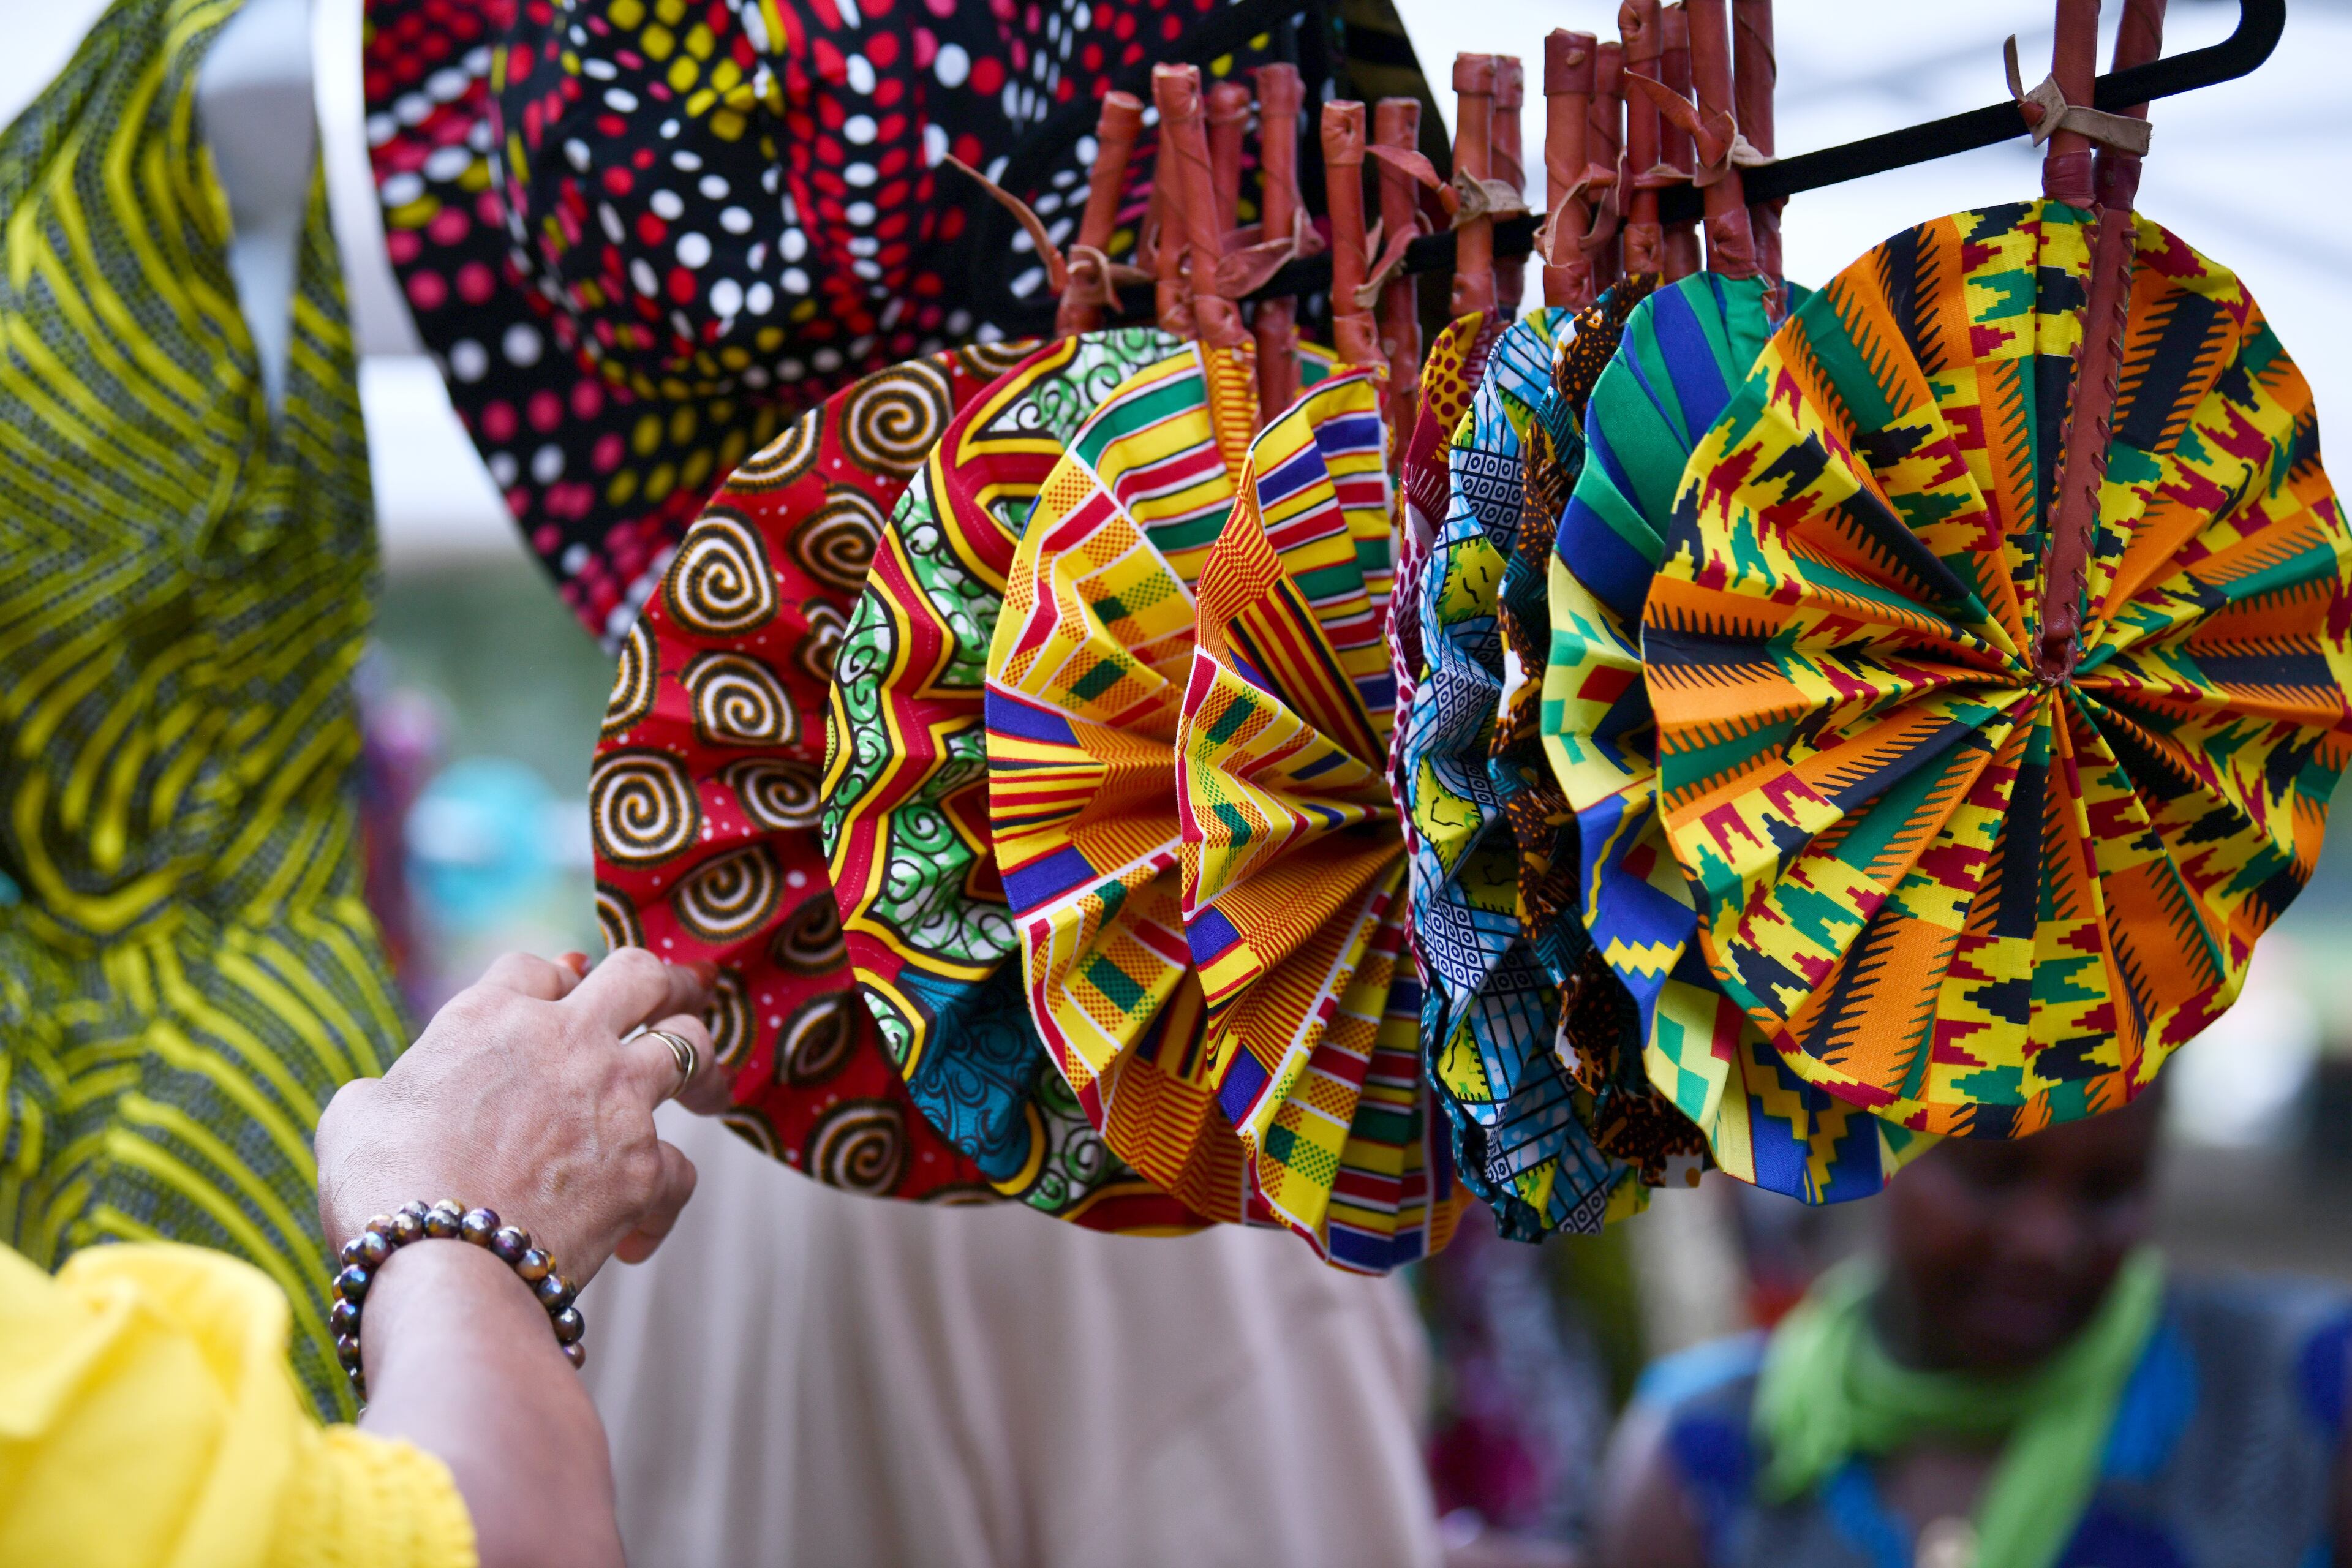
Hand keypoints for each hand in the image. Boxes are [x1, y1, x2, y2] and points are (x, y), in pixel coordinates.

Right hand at [316, 948, 725, 1282]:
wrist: (440, 1264)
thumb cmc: (383, 1191)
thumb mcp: (356, 1117)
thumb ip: (387, 1090)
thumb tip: (387, 1100)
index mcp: (491, 1016)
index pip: (538, 968)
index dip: (552, 981)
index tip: (563, 995)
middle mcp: (567, 1042)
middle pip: (642, 976)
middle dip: (667, 982)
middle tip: (684, 993)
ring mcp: (617, 1101)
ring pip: (691, 1048)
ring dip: (701, 1069)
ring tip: (706, 1092)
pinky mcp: (647, 1168)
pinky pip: (685, 1170)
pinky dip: (664, 1201)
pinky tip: (636, 1234)